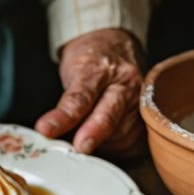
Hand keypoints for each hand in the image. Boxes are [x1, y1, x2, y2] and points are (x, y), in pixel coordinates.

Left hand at [35, 28, 144, 155]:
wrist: (117, 46)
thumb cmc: (92, 60)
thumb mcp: (72, 72)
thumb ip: (66, 104)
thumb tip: (50, 134)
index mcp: (101, 69)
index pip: (81, 96)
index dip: (64, 117)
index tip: (46, 129)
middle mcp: (126, 83)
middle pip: (109, 114)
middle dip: (93, 134)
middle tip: (78, 148)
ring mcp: (140, 99)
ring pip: (122, 131)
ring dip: (102, 144)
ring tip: (82, 146)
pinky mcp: (146, 116)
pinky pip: (134, 141)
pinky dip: (117, 149)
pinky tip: (104, 147)